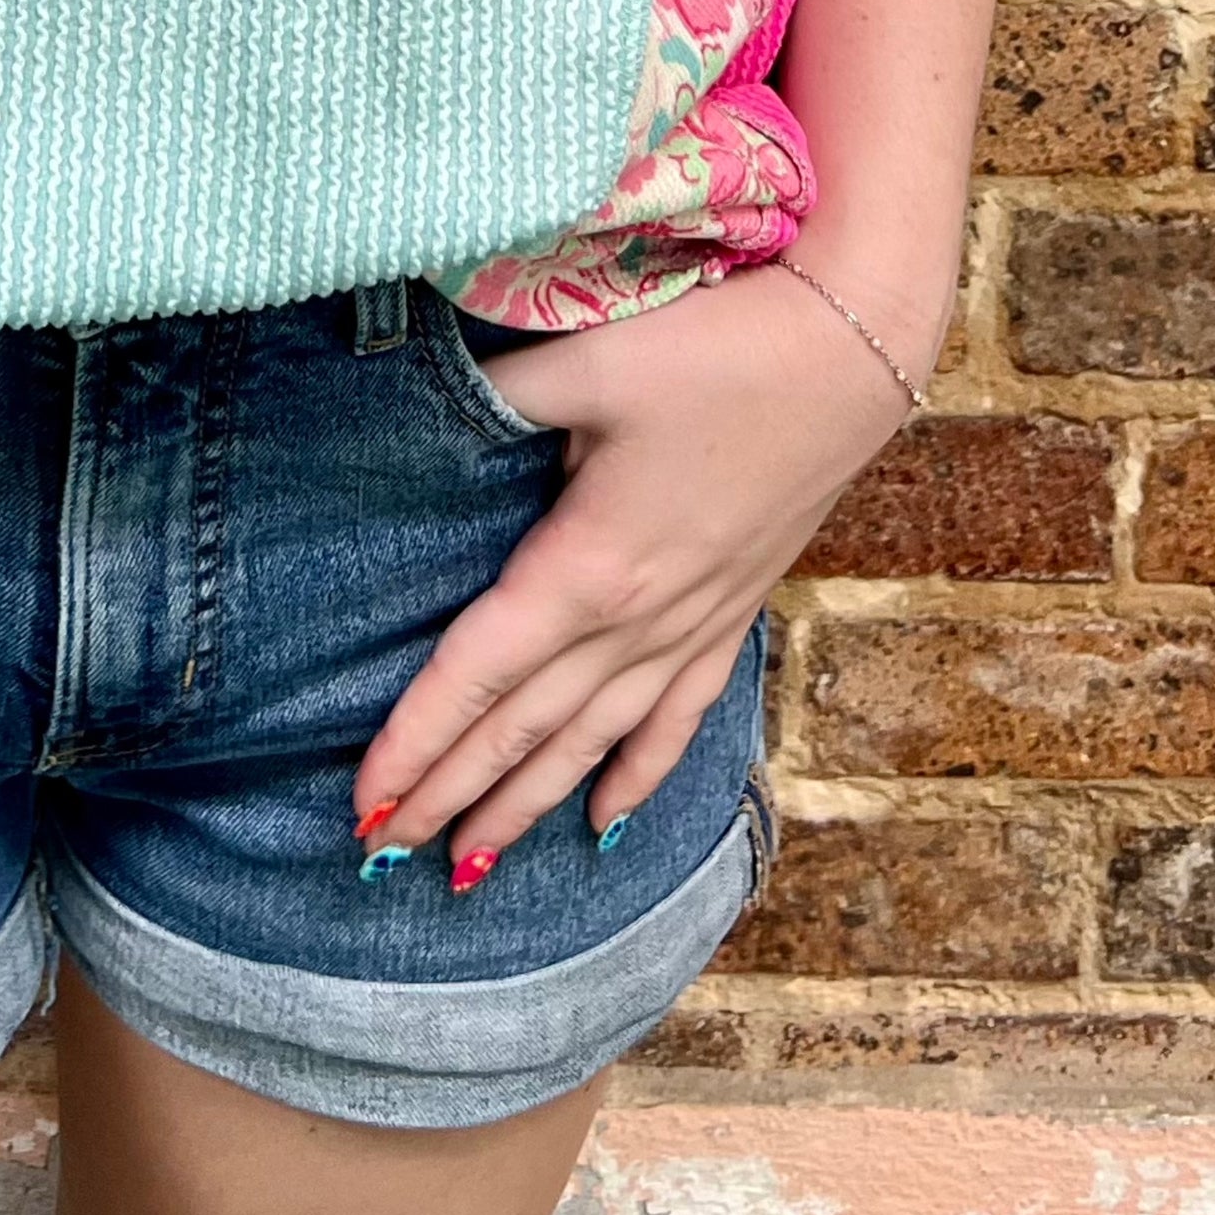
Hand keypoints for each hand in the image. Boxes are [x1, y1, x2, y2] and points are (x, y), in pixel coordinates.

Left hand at [355, 261, 927, 883]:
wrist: (850, 353)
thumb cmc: (715, 348)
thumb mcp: (586, 362)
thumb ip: (494, 392)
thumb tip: (415, 402)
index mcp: (588, 566)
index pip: (477, 672)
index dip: (416, 740)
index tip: (364, 803)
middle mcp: (636, 619)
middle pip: (523, 727)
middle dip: (450, 794)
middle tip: (381, 856)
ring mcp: (691, 625)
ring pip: (592, 741)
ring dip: (526, 804)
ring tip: (469, 866)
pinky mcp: (733, 612)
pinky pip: (676, 719)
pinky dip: (636, 775)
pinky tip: (606, 824)